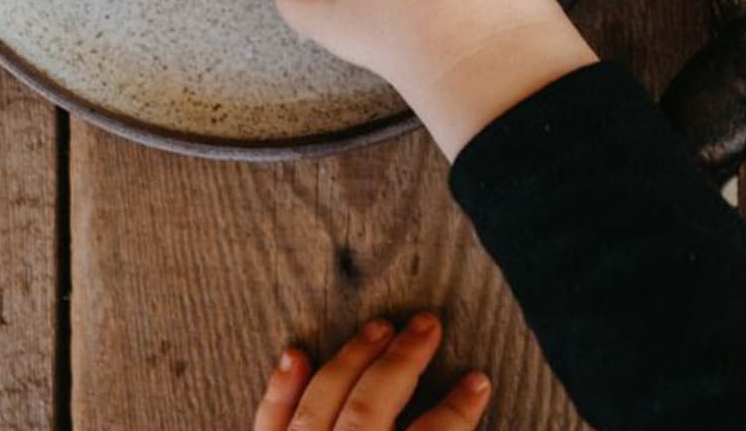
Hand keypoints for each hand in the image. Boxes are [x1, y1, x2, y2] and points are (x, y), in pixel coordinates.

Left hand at [252, 314, 490, 430]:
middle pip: (371, 411)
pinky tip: (295, 354)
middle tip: (428, 325)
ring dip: (351, 361)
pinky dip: (280, 390)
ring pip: (320, 408)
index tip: (478, 380)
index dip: (459, 410)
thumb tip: (469, 393)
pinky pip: (267, 426)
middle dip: (402, 362)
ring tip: (380, 327)